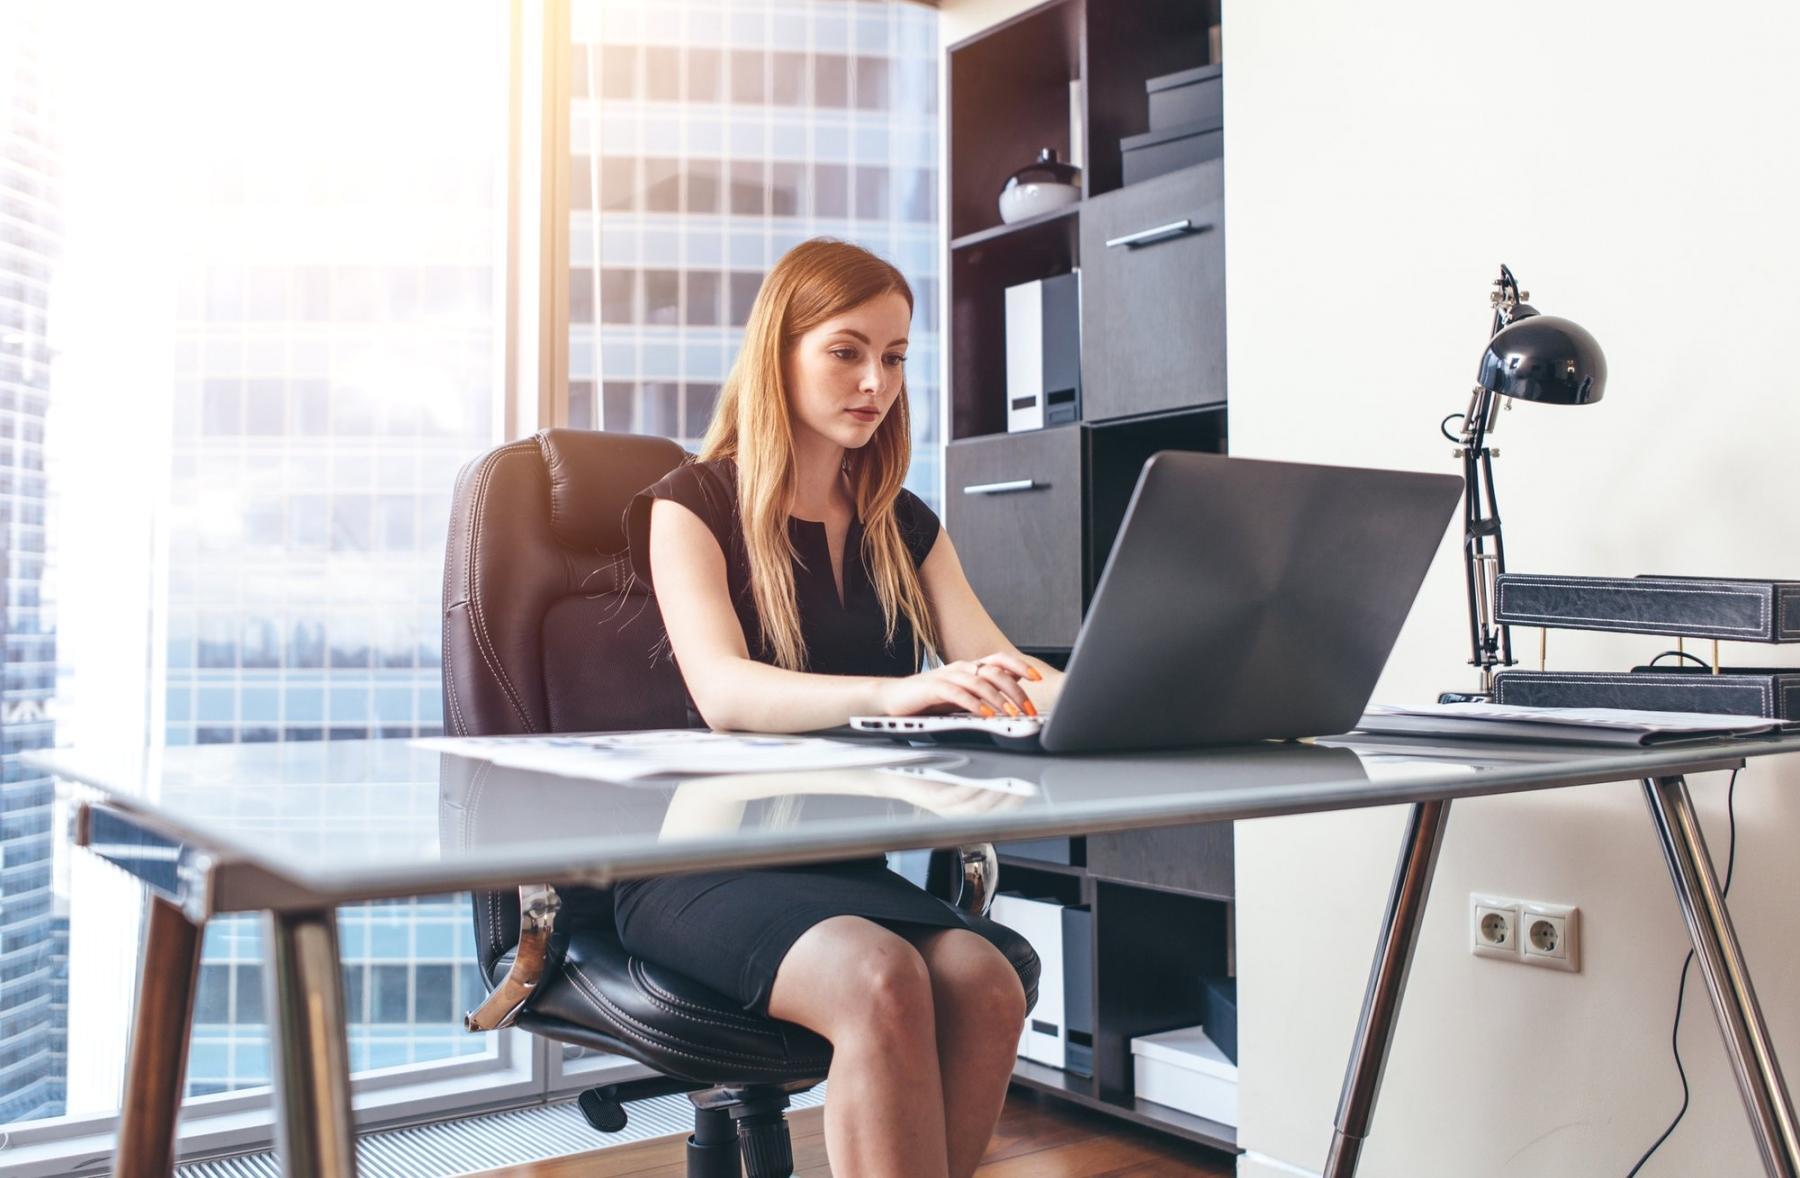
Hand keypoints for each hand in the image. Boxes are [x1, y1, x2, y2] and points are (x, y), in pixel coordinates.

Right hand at [875, 653, 1042, 717]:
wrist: (892, 699)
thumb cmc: (928, 699)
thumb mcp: (961, 695)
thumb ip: (982, 693)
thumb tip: (1011, 696)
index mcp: (969, 667)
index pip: (1000, 660)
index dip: (1019, 666)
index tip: (1036, 678)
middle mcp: (960, 668)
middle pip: (994, 672)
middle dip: (1014, 691)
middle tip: (1026, 710)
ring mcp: (946, 676)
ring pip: (979, 683)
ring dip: (998, 700)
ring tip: (1010, 715)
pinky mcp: (933, 688)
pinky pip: (957, 694)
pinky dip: (973, 704)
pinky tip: (984, 714)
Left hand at [878, 775, 1027, 816]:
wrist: (892, 771)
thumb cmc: (926, 768)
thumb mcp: (956, 771)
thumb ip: (979, 770)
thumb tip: (1005, 759)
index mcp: (965, 808)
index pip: (998, 811)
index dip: (1017, 803)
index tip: (1033, 789)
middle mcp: (957, 813)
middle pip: (992, 811)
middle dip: (1012, 800)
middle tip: (1027, 785)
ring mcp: (945, 808)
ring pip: (977, 806)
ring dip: (995, 794)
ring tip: (1010, 781)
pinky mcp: (933, 799)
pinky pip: (957, 796)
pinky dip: (972, 788)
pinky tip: (982, 778)